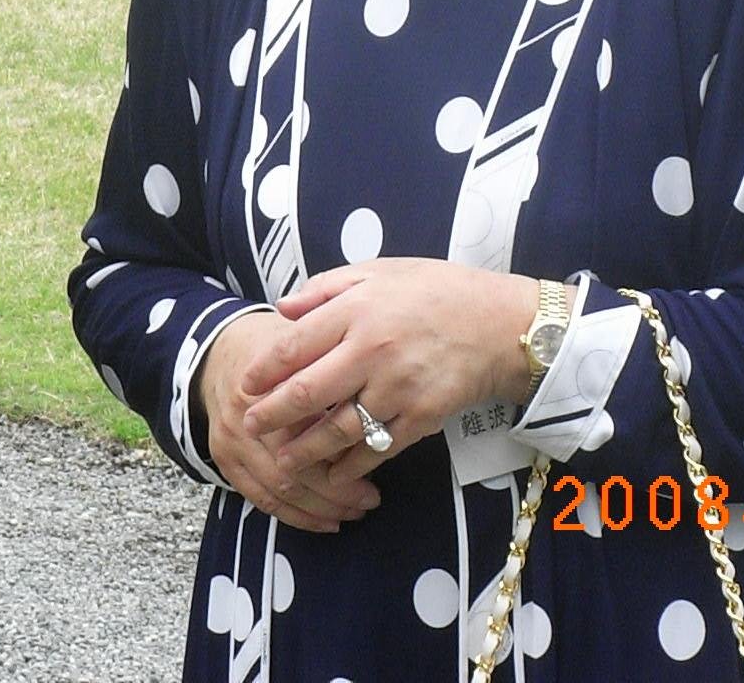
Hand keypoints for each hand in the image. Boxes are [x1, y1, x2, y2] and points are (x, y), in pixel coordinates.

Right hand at [198, 312, 382, 531]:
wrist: (220, 352)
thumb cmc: (274, 350)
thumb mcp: (304, 348)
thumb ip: (329, 379)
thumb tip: (368, 417)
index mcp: (266, 386)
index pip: (307, 431)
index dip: (343, 453)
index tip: (374, 461)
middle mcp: (243, 416)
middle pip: (293, 468)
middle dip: (336, 491)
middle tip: (371, 499)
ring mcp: (229, 440)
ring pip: (278, 489)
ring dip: (319, 509)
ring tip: (352, 512)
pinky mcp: (223, 458)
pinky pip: (258, 498)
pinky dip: (292, 515)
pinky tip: (323, 521)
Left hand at [237, 260, 540, 476]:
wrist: (498, 324)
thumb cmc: (434, 291)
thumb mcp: (376, 271)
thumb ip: (324, 288)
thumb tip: (283, 308)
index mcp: (355, 312)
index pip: (295, 346)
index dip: (265, 371)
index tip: (245, 386)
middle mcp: (371, 352)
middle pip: (310, 392)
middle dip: (274, 415)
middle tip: (250, 428)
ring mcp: (398, 388)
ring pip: (340, 428)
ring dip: (306, 450)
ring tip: (283, 461)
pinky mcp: (422, 417)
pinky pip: (379, 447)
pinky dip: (353, 464)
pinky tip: (333, 472)